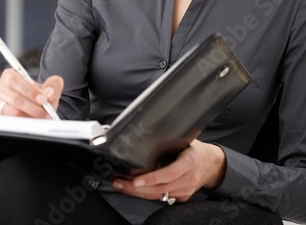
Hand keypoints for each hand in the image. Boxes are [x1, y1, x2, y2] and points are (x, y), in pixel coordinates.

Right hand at [0, 68, 63, 118]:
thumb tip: (49, 92)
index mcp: (10, 75)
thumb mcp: (48, 89)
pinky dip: (18, 123)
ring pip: (10, 111)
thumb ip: (53, 86)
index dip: (30, 91)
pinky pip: (4, 122)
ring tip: (39, 119)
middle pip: (14, 98)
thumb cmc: (38, 97)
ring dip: (28, 117)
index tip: (43, 100)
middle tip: (45, 113)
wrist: (34, 108)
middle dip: (32, 107)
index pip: (15, 80)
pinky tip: (28, 123)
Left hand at [111, 139, 225, 201]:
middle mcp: (187, 180)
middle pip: (159, 189)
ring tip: (120, 184)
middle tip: (118, 182)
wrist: (212, 165)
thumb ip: (171, 140)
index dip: (152, 178)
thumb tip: (149, 132)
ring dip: (136, 191)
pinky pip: (161, 197)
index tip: (136, 180)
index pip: (169, 173)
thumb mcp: (186, 140)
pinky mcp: (181, 197)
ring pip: (158, 196)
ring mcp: (184, 191)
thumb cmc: (196, 150)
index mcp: (189, 162)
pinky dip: (146, 193)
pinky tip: (133, 188)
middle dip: (135, 188)